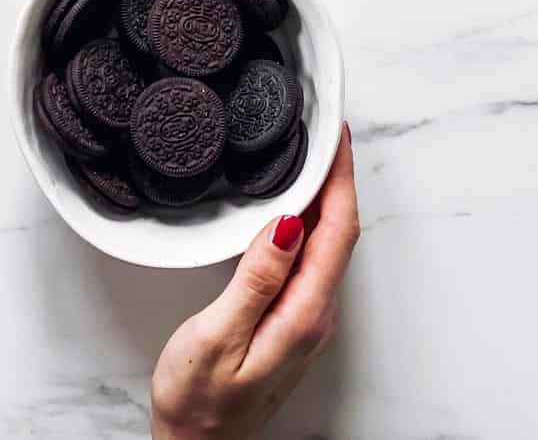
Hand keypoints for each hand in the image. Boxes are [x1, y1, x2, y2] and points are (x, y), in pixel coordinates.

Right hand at [150, 123, 358, 438]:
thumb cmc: (198, 402)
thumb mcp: (217, 335)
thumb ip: (256, 279)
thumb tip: (288, 225)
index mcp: (303, 314)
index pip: (336, 232)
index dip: (339, 179)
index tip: (335, 138)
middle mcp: (315, 316)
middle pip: (339, 234)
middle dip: (337, 179)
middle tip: (325, 135)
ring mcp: (305, 321)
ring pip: (327, 246)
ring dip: (325, 200)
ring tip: (313, 159)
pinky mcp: (291, 323)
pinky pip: (311, 262)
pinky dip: (309, 225)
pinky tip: (292, 211)